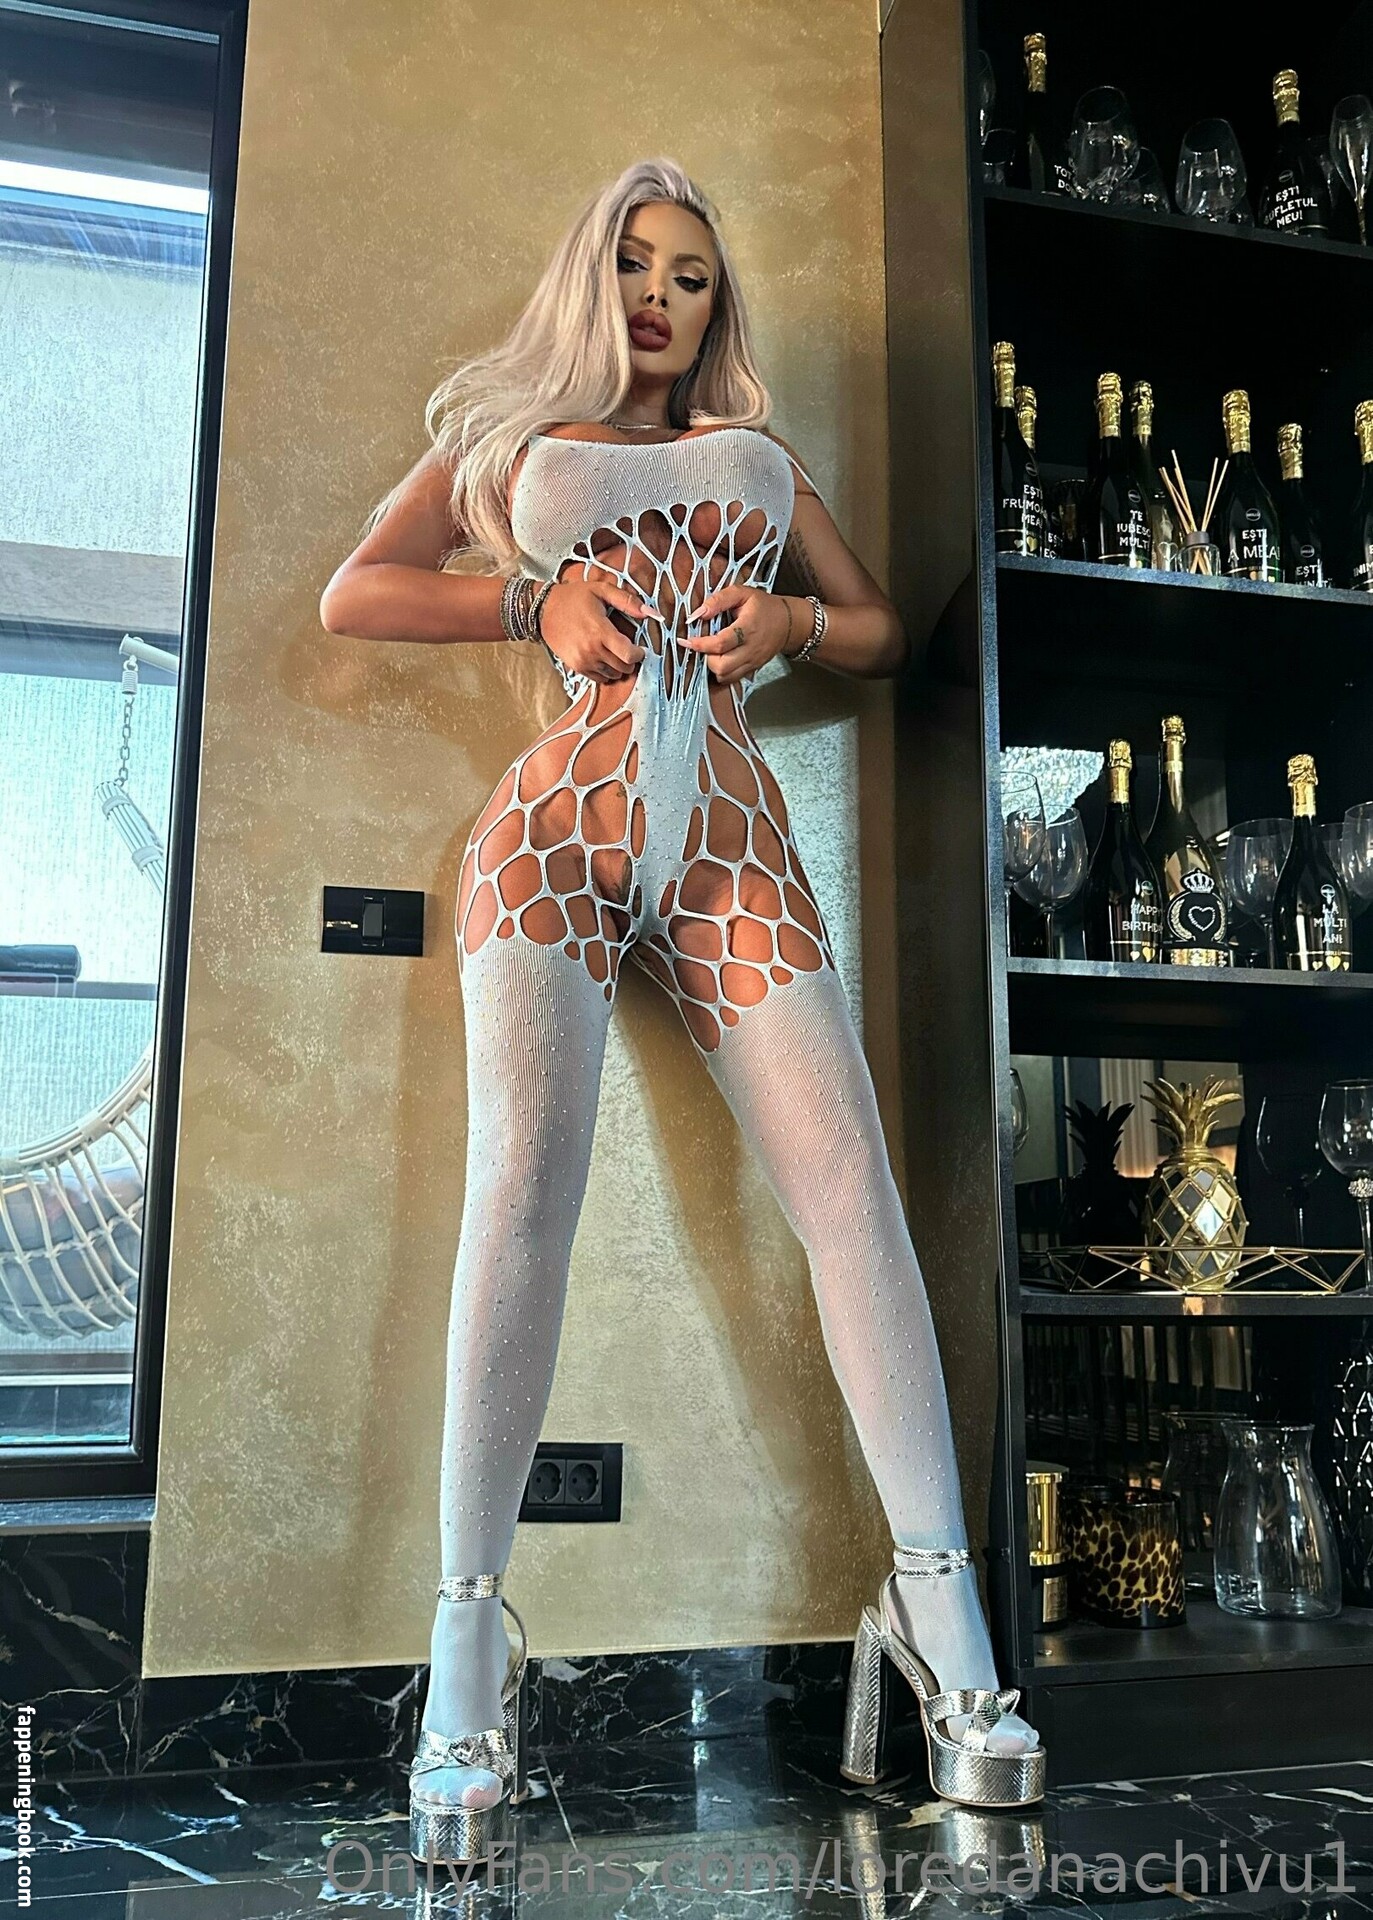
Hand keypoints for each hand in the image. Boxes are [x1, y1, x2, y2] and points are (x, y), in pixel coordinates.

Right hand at [539, 572, 653, 682]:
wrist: (544, 609)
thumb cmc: (574, 597)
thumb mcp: (602, 591)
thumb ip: (628, 601)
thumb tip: (651, 613)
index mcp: (600, 631)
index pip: (629, 655)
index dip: (639, 653)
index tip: (639, 648)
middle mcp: (592, 649)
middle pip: (623, 667)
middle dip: (630, 660)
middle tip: (628, 648)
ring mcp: (583, 660)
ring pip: (613, 675)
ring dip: (618, 666)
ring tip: (614, 652)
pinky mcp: (576, 667)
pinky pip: (599, 678)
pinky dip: (606, 671)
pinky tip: (603, 657)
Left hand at [684, 586, 801, 684]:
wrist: (788, 623)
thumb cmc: (763, 607)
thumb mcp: (742, 593)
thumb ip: (718, 600)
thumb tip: (698, 613)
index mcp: (747, 628)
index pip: (720, 643)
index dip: (700, 644)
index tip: (686, 640)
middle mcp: (750, 649)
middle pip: (721, 666)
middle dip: (706, 658)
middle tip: (701, 646)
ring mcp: (752, 662)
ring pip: (725, 676)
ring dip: (712, 667)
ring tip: (710, 652)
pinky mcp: (752, 669)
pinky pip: (732, 679)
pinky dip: (721, 673)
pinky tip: (719, 659)